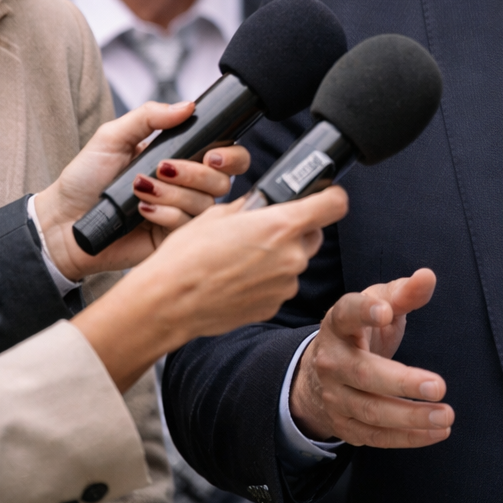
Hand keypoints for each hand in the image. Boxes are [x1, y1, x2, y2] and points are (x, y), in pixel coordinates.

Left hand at [34, 101, 250, 279]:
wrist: (63, 221)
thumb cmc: (85, 178)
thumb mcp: (113, 137)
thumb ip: (149, 116)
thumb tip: (187, 105)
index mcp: (182, 158)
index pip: (227, 157)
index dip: (230, 156)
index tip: (212, 155)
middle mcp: (188, 185)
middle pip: (222, 181)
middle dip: (195, 174)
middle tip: (163, 169)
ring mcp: (183, 212)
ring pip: (205, 203)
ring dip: (172, 193)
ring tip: (139, 190)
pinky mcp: (173, 237)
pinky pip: (187, 225)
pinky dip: (165, 214)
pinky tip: (141, 211)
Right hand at [74, 187, 346, 390]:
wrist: (168, 302)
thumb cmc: (187, 255)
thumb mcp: (219, 215)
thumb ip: (253, 208)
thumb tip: (264, 205)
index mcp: (282, 225)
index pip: (334, 204)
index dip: (331, 196)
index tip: (323, 196)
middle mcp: (292, 256)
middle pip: (313, 235)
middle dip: (296, 229)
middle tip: (265, 229)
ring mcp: (285, 285)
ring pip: (295, 262)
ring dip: (279, 257)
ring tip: (241, 258)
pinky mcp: (273, 306)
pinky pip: (279, 285)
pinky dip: (266, 280)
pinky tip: (237, 279)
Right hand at [289, 269, 453, 447]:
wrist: (324, 371)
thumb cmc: (360, 331)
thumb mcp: (379, 304)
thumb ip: (404, 292)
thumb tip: (428, 276)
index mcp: (338, 324)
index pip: (347, 314)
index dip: (364, 312)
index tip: (386, 313)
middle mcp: (331, 361)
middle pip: (363, 373)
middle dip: (401, 382)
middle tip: (438, 386)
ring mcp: (334, 396)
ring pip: (370, 411)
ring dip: (410, 417)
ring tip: (445, 415)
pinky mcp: (344, 425)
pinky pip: (375, 436)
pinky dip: (407, 437)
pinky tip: (435, 432)